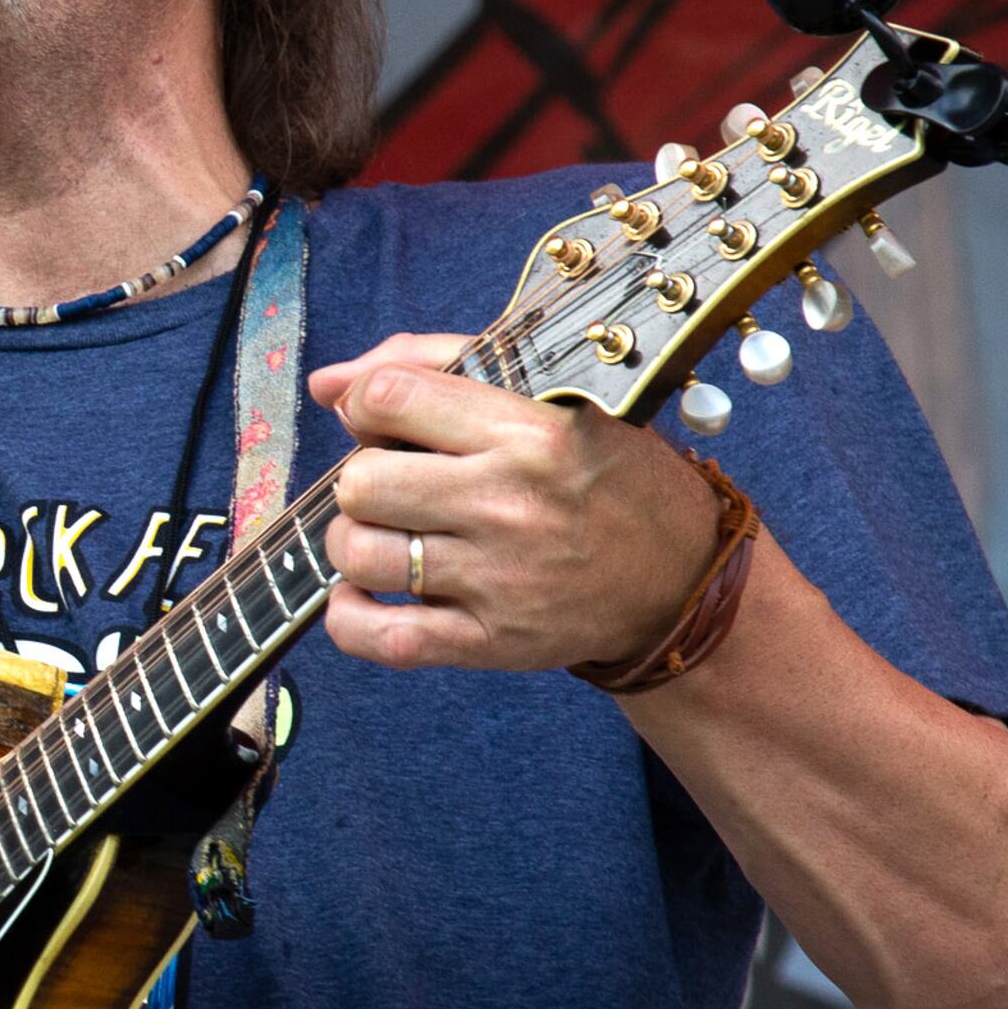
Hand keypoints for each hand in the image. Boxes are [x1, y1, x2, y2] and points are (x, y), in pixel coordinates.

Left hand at [308, 335, 721, 672]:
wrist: (679, 576)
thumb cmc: (602, 475)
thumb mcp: (548, 395)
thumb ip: (434, 367)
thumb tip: (328, 384)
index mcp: (528, 430)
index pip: (387, 397)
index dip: (365, 405)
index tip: (385, 422)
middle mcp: (510, 503)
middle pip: (361, 482)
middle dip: (362, 479)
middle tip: (396, 487)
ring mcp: (498, 578)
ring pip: (358, 554)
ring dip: (354, 544)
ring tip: (389, 538)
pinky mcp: (490, 641)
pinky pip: (378, 637)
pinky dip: (350, 618)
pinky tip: (366, 595)